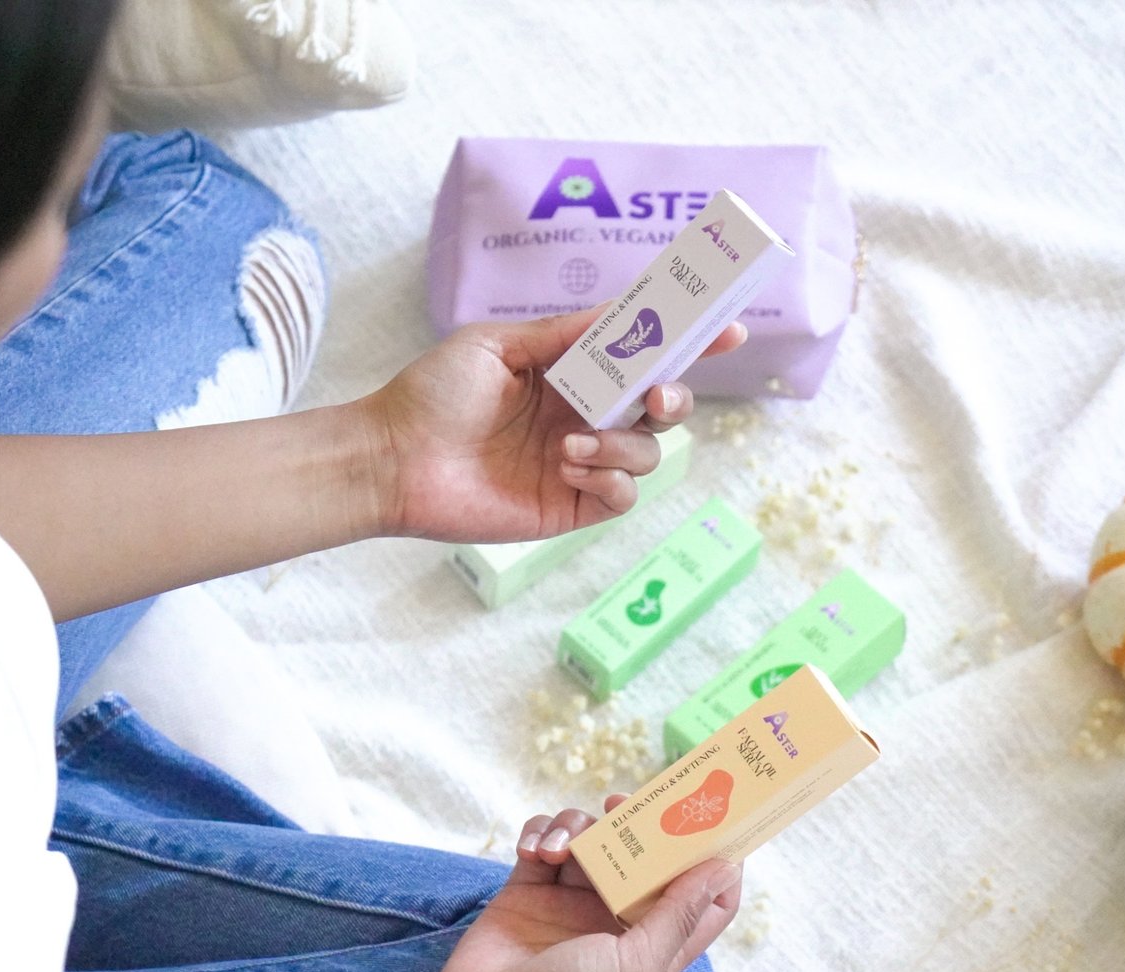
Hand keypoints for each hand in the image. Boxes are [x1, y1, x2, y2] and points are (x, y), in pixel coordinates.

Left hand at [363, 308, 746, 542]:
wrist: (394, 458)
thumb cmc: (434, 394)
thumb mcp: (499, 345)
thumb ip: (565, 333)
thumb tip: (624, 309)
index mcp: (572, 374)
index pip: (643, 357)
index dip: (689, 344)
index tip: (729, 329)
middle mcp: (584, 417)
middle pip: (661, 408)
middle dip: (674, 397)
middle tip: (654, 396)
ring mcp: (581, 465)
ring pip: (647, 454)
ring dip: (623, 446)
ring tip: (570, 445)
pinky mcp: (571, 508)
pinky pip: (623, 497)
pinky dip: (610, 481)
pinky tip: (569, 468)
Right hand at [417, 795, 743, 971]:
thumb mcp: (639, 966)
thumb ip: (679, 914)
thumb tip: (725, 868)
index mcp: (656, 944)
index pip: (704, 898)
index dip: (715, 861)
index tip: (713, 819)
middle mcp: (618, 918)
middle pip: (647, 855)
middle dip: (640, 823)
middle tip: (622, 803)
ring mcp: (572, 901)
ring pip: (593, 839)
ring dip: (576, 828)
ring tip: (556, 850)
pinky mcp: (530, 888)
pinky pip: (544, 840)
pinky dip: (540, 834)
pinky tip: (532, 852)